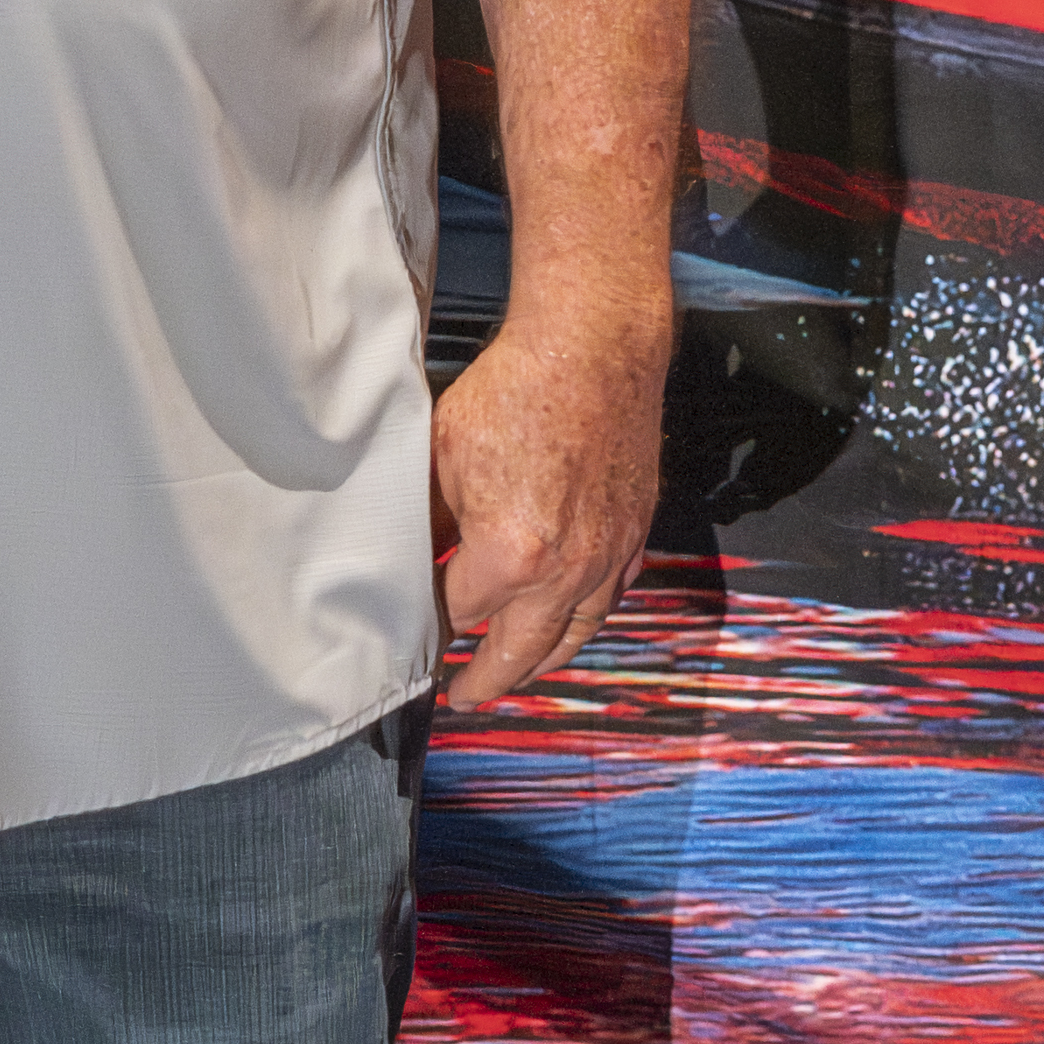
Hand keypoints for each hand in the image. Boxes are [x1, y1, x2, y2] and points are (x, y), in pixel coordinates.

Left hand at [428, 300, 667, 713]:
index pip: (460, 614)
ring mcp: (607, 555)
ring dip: (541, 661)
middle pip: (521, 650)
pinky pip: (610, 597)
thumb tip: (410, 558)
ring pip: (575, 633)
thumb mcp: (441, 456)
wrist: (593, 347)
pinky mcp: (634, 533)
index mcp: (510, 555)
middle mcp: (567, 569)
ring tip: (516, 673)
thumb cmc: (516, 389)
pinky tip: (568, 620)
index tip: (417, 632)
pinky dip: (584, 619)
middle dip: (489, 679)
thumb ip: (428, 521)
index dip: (433, 622)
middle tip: (466, 696)